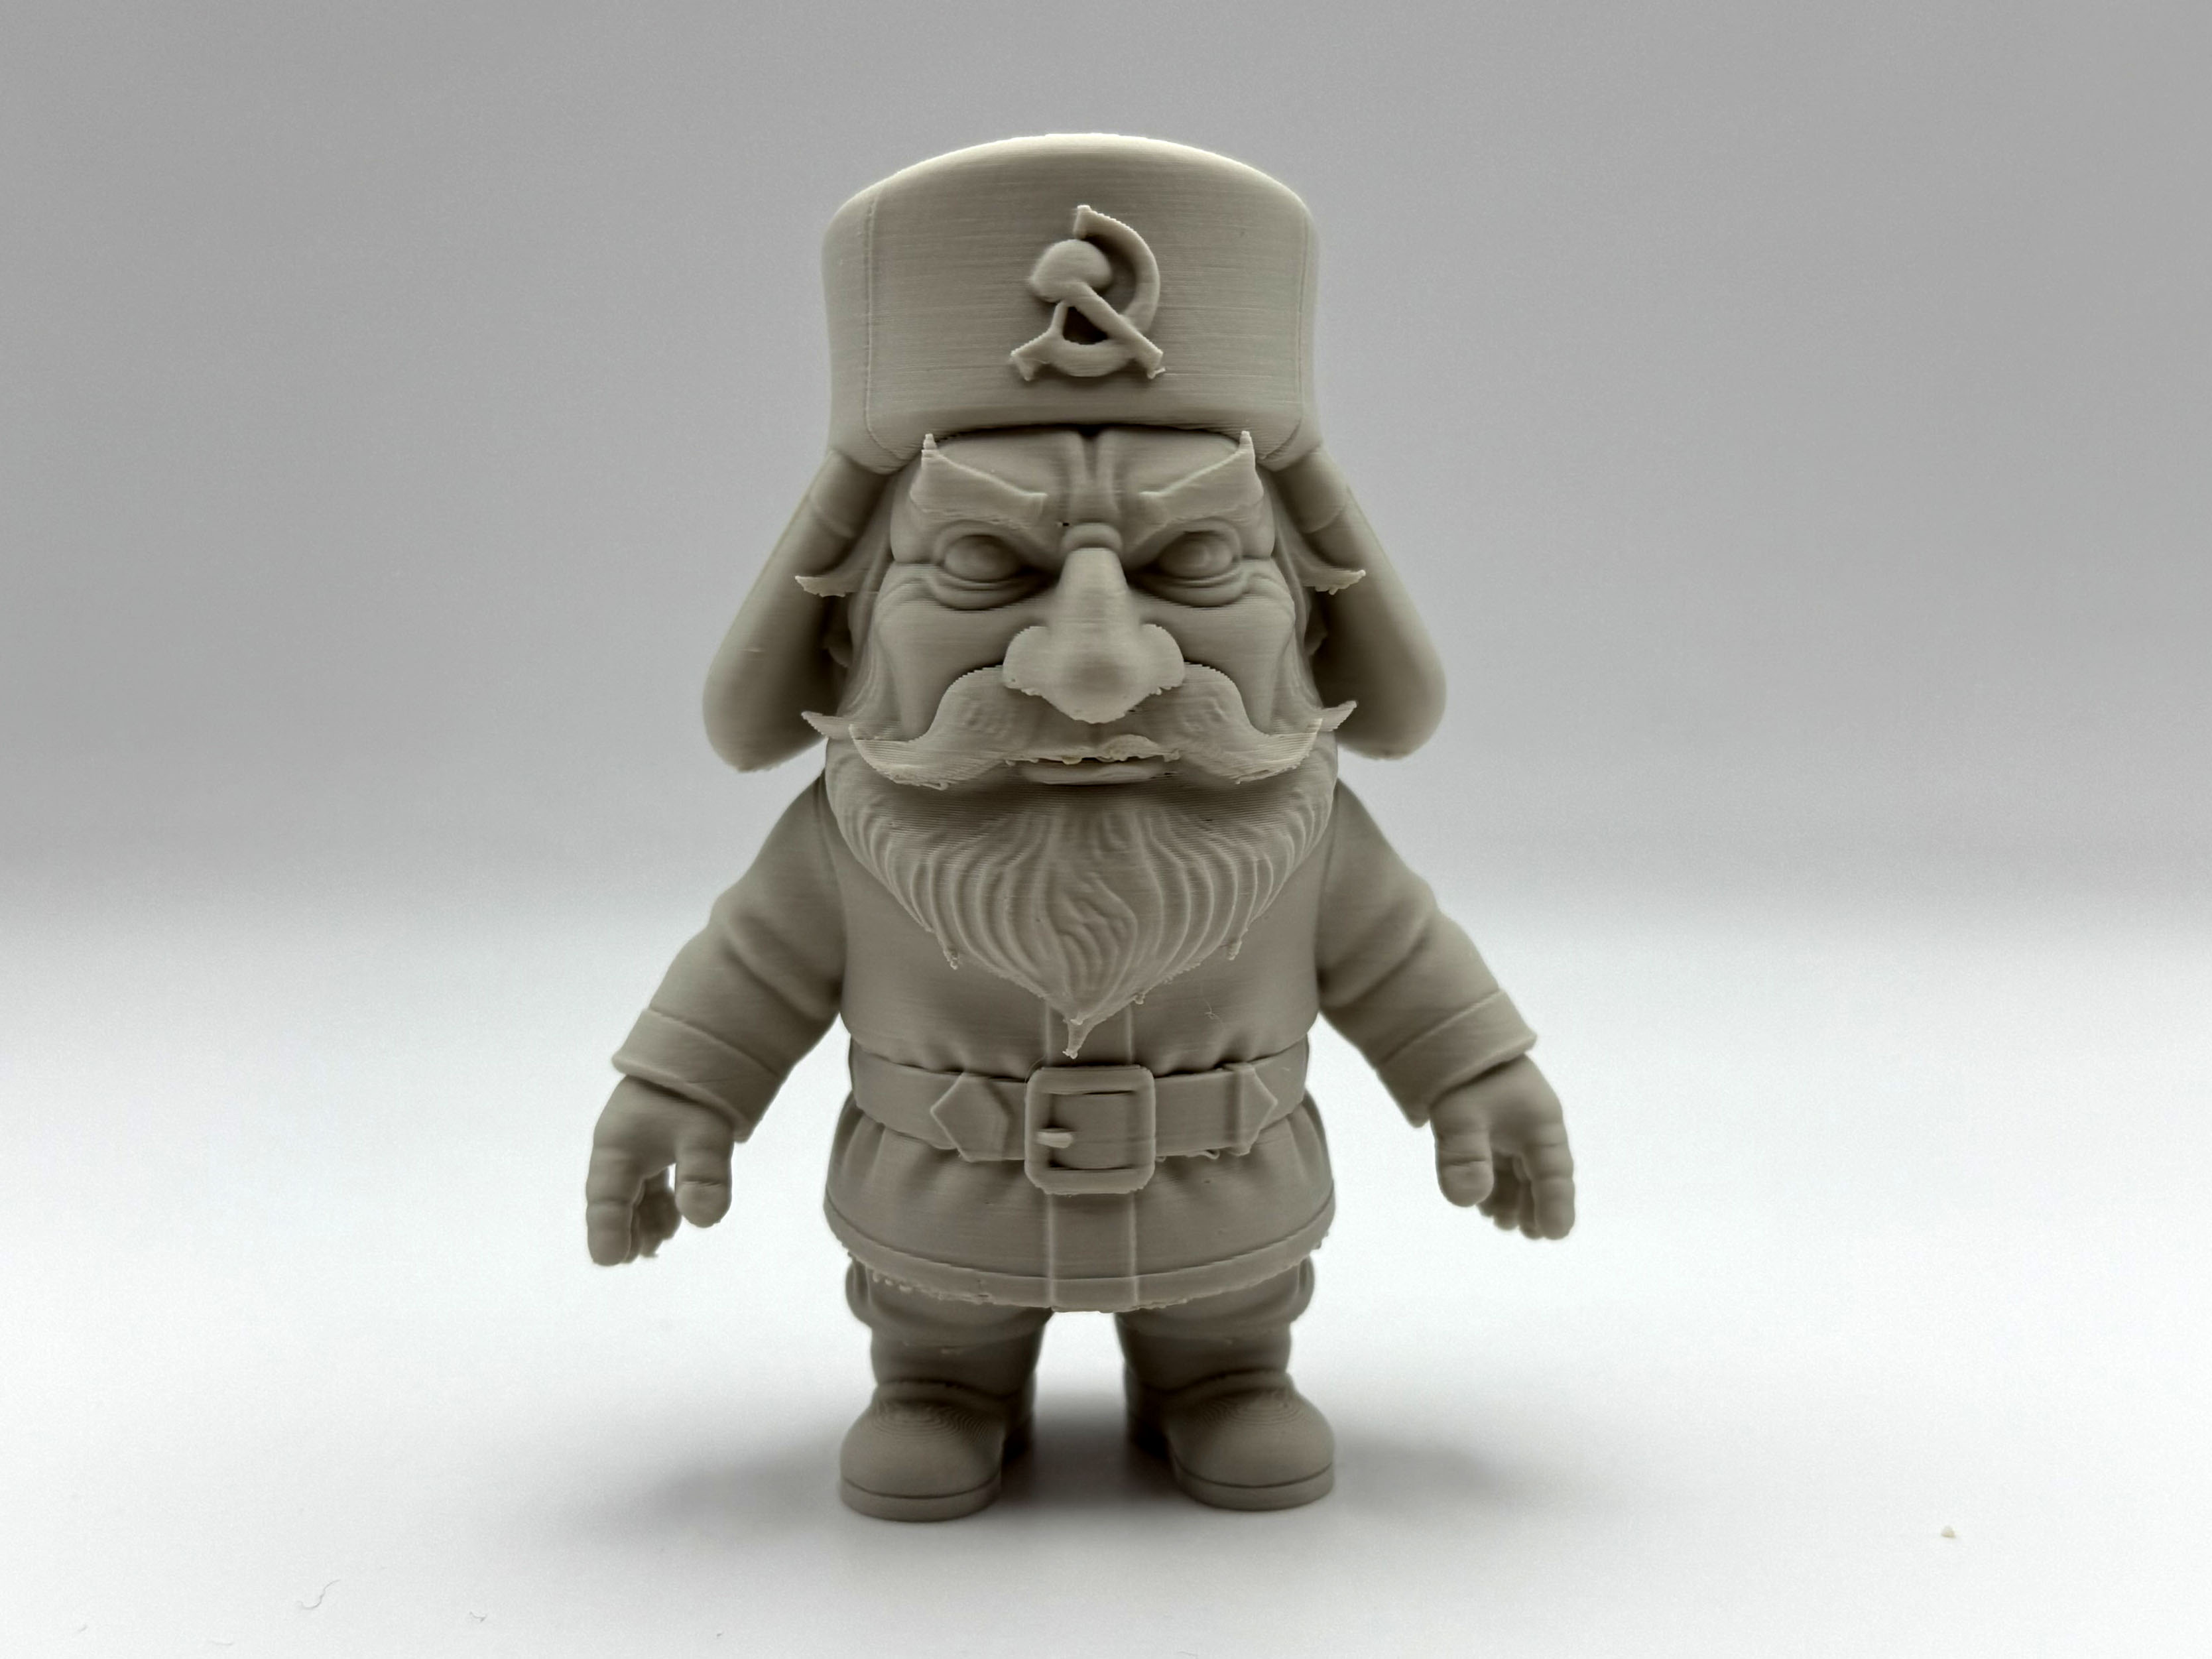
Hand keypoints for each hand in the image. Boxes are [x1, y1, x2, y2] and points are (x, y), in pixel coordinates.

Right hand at [585, 1077, 737, 1264]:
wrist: (704, 1047)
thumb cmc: (696, 1091)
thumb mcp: (705, 1134)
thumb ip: (704, 1175)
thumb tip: (703, 1220)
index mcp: (618, 1146)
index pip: (606, 1198)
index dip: (606, 1231)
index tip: (610, 1262)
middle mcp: (622, 1148)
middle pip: (615, 1198)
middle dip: (622, 1230)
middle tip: (634, 1258)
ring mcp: (639, 1144)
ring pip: (633, 1192)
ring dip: (641, 1220)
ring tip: (655, 1247)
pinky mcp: (659, 1142)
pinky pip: (650, 1181)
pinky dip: (658, 1203)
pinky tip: (673, 1222)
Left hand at [1428, 1056, 1574, 1238]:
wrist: (1448, 1039)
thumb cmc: (1464, 1078)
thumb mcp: (1461, 1118)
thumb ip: (1464, 1158)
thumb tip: (1468, 1201)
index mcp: (1540, 1124)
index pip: (1554, 1172)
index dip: (1556, 1205)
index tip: (1556, 1234)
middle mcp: (1531, 1128)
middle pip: (1540, 1175)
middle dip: (1537, 1206)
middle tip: (1530, 1234)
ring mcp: (1512, 1128)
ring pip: (1520, 1171)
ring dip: (1515, 1198)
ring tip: (1503, 1223)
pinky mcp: (1491, 1127)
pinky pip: (1501, 1163)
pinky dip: (1496, 1184)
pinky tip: (1484, 1203)